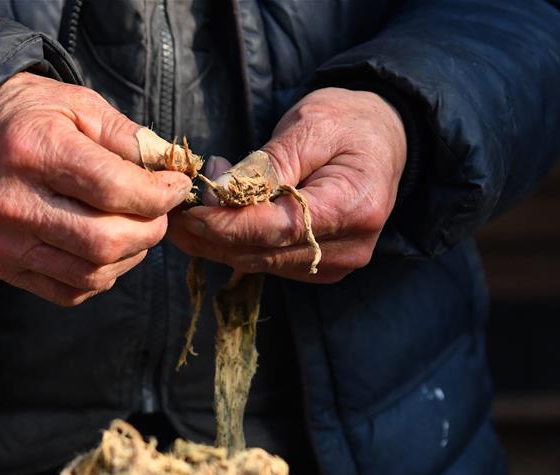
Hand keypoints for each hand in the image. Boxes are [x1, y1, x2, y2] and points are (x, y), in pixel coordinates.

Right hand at [0, 73, 192, 304]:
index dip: (158, 194)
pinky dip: (103, 275)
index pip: (112, 189)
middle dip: (150, 230)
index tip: (176, 188)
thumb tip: (174, 174)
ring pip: (93, 274)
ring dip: (130, 256)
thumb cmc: (36, 119)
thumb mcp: (82, 107)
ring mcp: (5, 242)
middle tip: (158, 213)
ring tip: (134, 228)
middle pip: (105, 241)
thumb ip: (132, 139)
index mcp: (32, 150)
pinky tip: (105, 248)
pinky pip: (72, 291)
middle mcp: (12, 202)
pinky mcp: (4, 267)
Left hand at [169, 87, 406, 282]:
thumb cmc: (348, 123)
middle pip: (265, 253)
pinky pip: (268, 262)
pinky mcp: (319, 267)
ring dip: (220, 241)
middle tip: (176, 210)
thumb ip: (266, 165)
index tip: (188, 214)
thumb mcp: (309, 126)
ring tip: (193, 208)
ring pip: (260, 263)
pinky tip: (216, 221)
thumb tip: (218, 194)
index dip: (227, 225)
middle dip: (214, 235)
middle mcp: (350, 247)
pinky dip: (237, 244)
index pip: (278, 229)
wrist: (383, 138)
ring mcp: (336, 263)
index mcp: (354, 207)